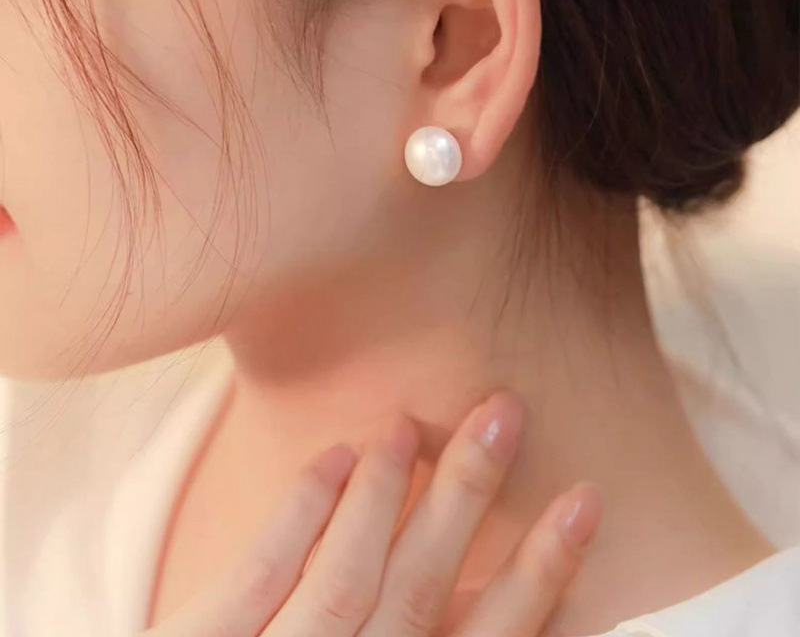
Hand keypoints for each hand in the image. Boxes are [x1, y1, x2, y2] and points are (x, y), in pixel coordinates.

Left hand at [143, 389, 602, 636]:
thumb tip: (505, 599)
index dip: (543, 572)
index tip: (581, 500)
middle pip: (419, 588)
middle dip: (465, 498)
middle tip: (501, 412)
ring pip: (343, 575)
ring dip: (381, 493)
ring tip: (408, 424)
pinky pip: (257, 575)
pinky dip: (299, 512)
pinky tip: (332, 455)